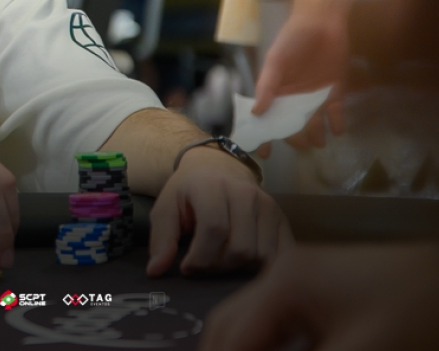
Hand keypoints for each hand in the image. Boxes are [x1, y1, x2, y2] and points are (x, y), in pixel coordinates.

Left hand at [147, 147, 289, 276]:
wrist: (218, 168)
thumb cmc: (189, 192)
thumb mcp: (166, 208)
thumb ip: (161, 238)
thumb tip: (155, 271)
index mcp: (212, 186)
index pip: (214, 230)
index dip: (200, 258)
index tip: (187, 267)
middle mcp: (245, 193)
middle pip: (240, 249)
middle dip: (218, 266)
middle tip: (204, 265)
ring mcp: (268, 205)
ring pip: (262, 256)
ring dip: (240, 269)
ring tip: (221, 261)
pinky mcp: (283, 219)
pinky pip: (280, 255)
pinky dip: (262, 267)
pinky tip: (243, 264)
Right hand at [199, 243, 438, 350]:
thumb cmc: (411, 307)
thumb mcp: (359, 348)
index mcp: (283, 281)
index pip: (230, 333)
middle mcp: (281, 272)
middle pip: (228, 321)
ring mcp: (296, 276)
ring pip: (248, 319)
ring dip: (243, 346)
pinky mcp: (314, 286)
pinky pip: (273, 318)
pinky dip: (264, 342)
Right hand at [252, 10, 350, 150]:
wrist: (322, 22)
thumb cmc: (293, 40)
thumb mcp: (276, 61)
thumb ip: (267, 86)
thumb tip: (256, 112)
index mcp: (276, 91)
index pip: (268, 117)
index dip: (265, 135)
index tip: (263, 152)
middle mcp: (294, 98)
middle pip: (292, 124)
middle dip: (294, 138)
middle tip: (299, 146)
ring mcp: (315, 96)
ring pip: (314, 123)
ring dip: (316, 135)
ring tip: (318, 143)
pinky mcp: (335, 92)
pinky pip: (336, 113)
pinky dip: (337, 124)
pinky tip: (337, 130)